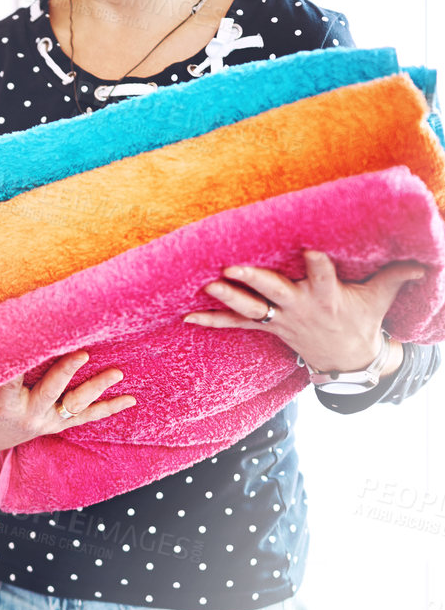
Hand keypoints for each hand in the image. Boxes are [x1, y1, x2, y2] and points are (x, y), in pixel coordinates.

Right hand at [0, 351, 135, 451]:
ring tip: (117, 373)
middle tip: (82, 354)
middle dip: (66, 371)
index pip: (13, 377)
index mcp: (4, 405)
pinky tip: (129, 400)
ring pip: (75, 404)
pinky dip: (107, 408)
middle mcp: (29, 416)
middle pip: (51, 390)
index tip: (31, 340)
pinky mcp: (57, 424)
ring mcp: (46, 422)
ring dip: (97, 388)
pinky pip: (85, 417)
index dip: (23, 359)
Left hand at [184, 251, 421, 374]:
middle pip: (276, 292)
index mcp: (329, 296)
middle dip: (255, 280)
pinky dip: (212, 321)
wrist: (347, 360)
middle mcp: (301, 308)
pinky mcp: (269, 329)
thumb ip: (400, 274)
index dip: (317, 264)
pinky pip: (237, 325)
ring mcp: (282, 320)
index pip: (323, 276)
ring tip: (207, 286)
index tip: (309, 249)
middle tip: (232, 268)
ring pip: (253, 308)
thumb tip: (431, 260)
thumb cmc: (363, 319)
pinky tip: (188, 316)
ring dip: (229, 298)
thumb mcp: (382, 296)